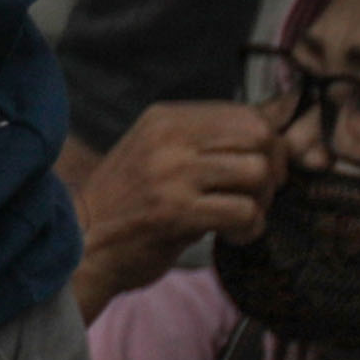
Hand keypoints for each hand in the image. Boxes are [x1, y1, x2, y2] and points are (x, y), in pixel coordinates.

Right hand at [74, 100, 284, 316]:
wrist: (81, 244)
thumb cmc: (128, 204)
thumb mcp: (160, 156)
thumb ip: (207, 141)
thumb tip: (277, 124)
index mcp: (165, 120)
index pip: (246, 114)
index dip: (268, 145)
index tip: (259, 172)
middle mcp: (168, 138)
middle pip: (259, 136)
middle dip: (272, 170)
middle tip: (255, 195)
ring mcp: (170, 174)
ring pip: (256, 172)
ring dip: (261, 202)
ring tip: (240, 218)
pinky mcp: (175, 211)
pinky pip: (244, 212)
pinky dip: (249, 228)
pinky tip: (230, 235)